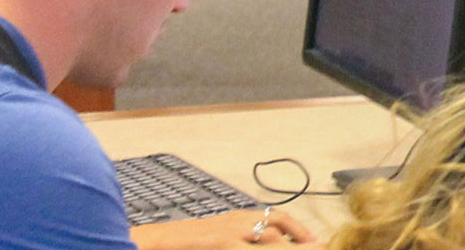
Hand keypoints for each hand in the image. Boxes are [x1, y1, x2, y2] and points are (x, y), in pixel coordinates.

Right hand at [133, 208, 318, 248]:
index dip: (297, 229)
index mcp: (235, 219)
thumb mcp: (215, 237)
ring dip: (288, 245)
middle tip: (317, 246)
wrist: (148, 241)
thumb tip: (257, 241)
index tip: (312, 239)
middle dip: (300, 236)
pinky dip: (267, 248)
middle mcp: (237, 221)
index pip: (275, 217)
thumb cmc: (179, 244)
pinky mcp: (222, 241)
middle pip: (279, 224)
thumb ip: (239, 239)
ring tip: (307, 248)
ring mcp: (230, 231)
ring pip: (272, 236)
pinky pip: (252, 248)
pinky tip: (280, 249)